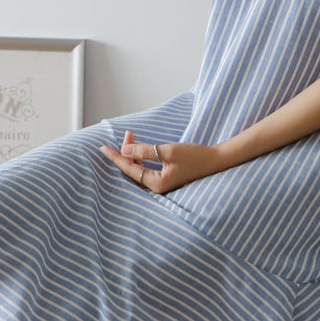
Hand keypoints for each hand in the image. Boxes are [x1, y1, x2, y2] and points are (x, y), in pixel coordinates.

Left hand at [100, 134, 218, 192]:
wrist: (216, 160)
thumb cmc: (196, 156)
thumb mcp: (169, 151)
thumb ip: (145, 150)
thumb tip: (125, 150)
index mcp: (156, 183)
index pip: (129, 169)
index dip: (116, 157)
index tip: (102, 148)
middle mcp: (157, 186)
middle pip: (133, 169)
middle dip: (126, 151)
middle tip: (126, 134)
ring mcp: (162, 183)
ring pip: (139, 168)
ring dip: (134, 153)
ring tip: (131, 136)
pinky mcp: (166, 177)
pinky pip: (147, 168)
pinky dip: (142, 156)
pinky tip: (139, 148)